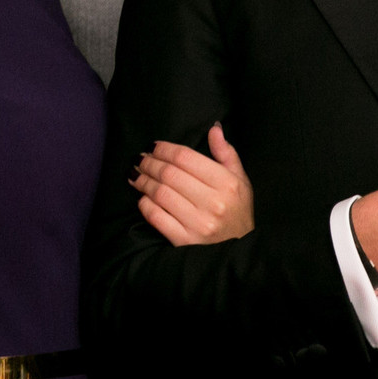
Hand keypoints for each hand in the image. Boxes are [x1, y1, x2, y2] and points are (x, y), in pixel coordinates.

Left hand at [130, 123, 254, 244]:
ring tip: (135, 175)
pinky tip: (142, 198)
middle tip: (139, 159)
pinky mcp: (185, 241)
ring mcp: (198, 224)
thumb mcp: (240, 180)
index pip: (186, 158)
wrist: (242, 250)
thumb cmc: (239, 211)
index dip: (165, 149)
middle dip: (149, 163)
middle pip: (170, 174)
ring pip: (160, 194)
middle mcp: (213, 203)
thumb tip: (214, 128)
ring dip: (143, 182)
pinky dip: (145, 205)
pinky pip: (156, 217)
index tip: (153, 146)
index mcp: (227, 183)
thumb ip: (226, 153)